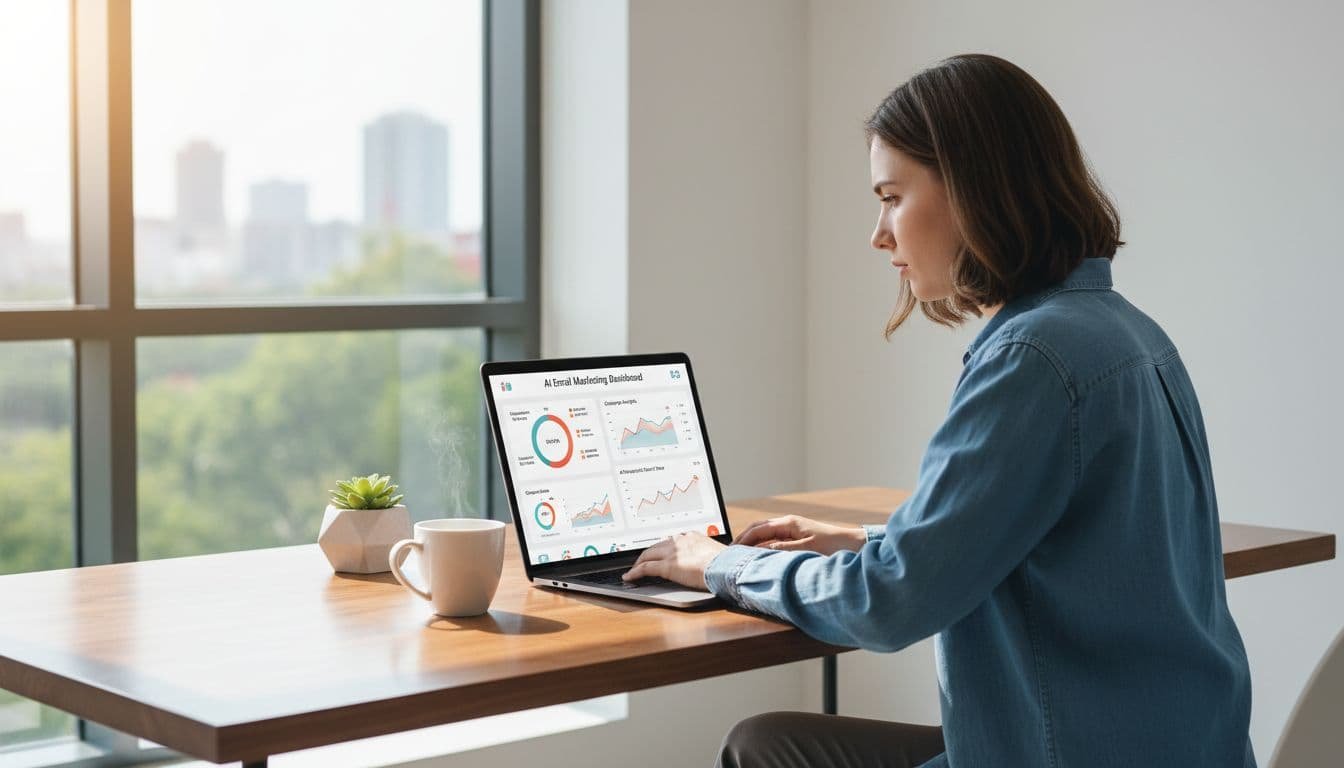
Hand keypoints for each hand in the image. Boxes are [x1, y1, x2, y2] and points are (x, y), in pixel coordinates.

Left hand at [624, 532, 725, 589]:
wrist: (727, 567)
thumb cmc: (728, 564)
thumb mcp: (718, 555)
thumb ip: (710, 556)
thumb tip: (714, 564)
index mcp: (693, 537)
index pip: (672, 540)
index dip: (664, 547)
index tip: (661, 552)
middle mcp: (680, 541)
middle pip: (657, 546)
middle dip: (648, 554)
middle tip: (642, 561)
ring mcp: (673, 553)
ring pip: (648, 555)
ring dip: (639, 562)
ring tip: (634, 569)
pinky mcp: (667, 566)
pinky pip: (646, 568)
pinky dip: (635, 572)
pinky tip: (629, 577)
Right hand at [732, 515, 866, 555]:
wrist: (854, 545)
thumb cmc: (833, 546)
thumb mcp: (805, 549)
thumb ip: (780, 549)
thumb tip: (757, 550)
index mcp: (788, 523)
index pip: (757, 529)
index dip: (742, 540)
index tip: (730, 552)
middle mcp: (788, 524)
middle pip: (758, 529)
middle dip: (743, 540)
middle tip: (730, 555)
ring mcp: (792, 530)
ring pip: (765, 535)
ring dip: (752, 544)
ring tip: (741, 557)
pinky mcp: (797, 538)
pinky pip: (774, 541)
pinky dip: (763, 547)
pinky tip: (760, 557)